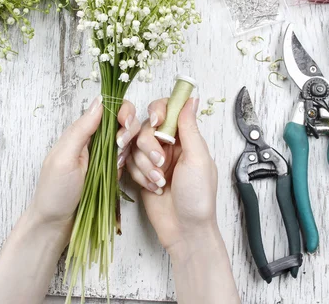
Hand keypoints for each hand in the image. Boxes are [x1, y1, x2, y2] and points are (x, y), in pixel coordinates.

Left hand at [29, 95, 139, 237]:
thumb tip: (99, 101)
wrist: (56, 225)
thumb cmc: (55, 192)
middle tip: (122, 147)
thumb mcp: (64, 158)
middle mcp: (95, 141)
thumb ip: (81, 130)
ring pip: (130, 141)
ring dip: (134, 149)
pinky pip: (130, 160)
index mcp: (82, 132)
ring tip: (120, 164)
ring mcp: (106, 157)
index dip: (122, 112)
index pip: (108, 109)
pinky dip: (136, 163)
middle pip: (124, 123)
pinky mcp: (112, 172)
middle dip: (130, 130)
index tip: (125, 124)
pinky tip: (136, 172)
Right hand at [126, 97, 218, 253]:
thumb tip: (190, 99)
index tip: (156, 122)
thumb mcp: (198, 158)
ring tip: (159, 182)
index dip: (158, 112)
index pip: (167, 110)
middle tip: (161, 163)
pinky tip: (153, 188)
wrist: (185, 230)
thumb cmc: (198, 197)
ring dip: (145, 165)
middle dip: (149, 146)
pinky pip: (130, 164)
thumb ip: (190, 127)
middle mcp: (169, 145)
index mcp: (186, 138)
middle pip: (146, 128)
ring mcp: (154, 160)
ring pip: (135, 147)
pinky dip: (139, 176)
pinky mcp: (142, 174)